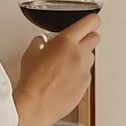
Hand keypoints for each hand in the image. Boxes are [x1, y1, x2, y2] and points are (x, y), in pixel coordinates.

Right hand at [14, 11, 100, 125]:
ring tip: (66, 64)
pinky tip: (65, 79)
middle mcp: (80, 54)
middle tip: (76, 43)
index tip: (91, 22)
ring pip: (91, 57)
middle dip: (87, 38)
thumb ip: (40, 42)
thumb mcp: (31, 54)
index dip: (92, 21)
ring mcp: (85, 70)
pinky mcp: (86, 84)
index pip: (91, 22)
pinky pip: (86, 73)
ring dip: (82, 57)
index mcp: (66, 41)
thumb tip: (42, 42)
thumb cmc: (33, 81)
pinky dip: (79, 73)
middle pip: (95, 38)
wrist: (36, 105)